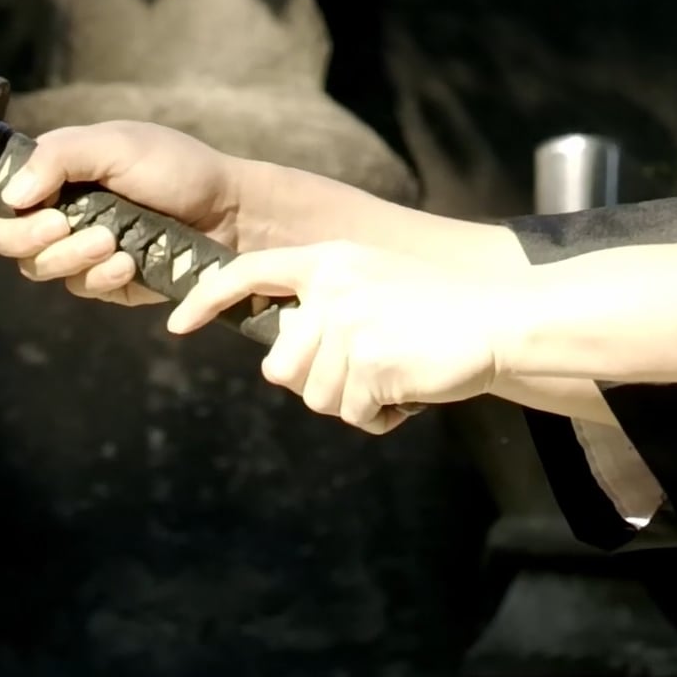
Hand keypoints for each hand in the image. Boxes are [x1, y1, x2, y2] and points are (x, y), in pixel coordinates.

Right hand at [0, 120, 247, 309]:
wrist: (231, 212)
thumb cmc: (175, 167)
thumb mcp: (117, 145)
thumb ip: (60, 157)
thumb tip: (15, 192)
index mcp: (53, 172)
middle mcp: (60, 212)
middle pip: (7, 238)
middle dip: (29, 235)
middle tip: (66, 224)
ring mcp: (81, 250)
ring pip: (40, 268)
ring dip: (71, 256)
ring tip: (113, 241)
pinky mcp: (108, 282)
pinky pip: (81, 289)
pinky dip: (102, 276)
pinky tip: (129, 263)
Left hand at [170, 241, 508, 433]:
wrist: (499, 319)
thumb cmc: (440, 311)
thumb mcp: (375, 283)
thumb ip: (326, 307)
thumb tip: (283, 362)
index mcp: (329, 259)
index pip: (250, 270)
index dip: (207, 298)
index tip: (177, 324)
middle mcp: (331, 288)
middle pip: (281, 365)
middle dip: (316, 382)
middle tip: (365, 371)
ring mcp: (350, 324)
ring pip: (316, 396)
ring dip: (355, 400)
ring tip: (396, 374)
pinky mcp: (370, 362)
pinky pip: (355, 414)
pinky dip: (382, 416)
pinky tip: (411, 389)